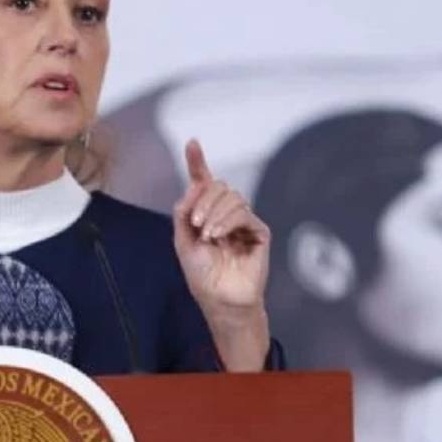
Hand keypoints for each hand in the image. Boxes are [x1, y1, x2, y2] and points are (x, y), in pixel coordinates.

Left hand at [173, 140, 271, 368]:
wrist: (219, 299)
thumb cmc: (201, 274)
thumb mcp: (182, 241)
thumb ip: (183, 212)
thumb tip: (193, 185)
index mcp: (206, 213)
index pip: (204, 181)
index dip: (198, 161)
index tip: (192, 142)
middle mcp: (226, 213)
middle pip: (217, 185)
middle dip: (202, 200)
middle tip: (194, 224)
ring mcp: (244, 221)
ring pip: (231, 195)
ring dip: (213, 212)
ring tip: (207, 235)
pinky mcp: (259, 231)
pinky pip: (244, 211)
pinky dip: (227, 221)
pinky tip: (218, 236)